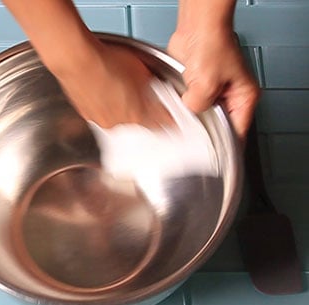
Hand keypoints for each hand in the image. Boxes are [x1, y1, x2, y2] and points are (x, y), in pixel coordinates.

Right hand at [49, 35, 173, 129]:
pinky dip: (104, 104)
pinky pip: (100, 112)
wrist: (76, 60)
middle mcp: (119, 123)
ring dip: (121, 107)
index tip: (173, 119)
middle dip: (143, 111)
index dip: (169, 119)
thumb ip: (151, 85)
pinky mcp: (85, 113)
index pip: (162, 124)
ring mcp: (100, 119)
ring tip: (118, 88)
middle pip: (138, 122)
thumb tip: (154, 89)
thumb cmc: (106, 61)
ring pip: (117, 117)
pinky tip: (103, 87)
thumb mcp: (141, 69)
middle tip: (142, 96)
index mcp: (138, 115)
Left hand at [167, 28, 259, 142]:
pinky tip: (177, 101)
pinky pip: (189, 103)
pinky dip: (182, 103)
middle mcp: (230, 96)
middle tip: (190, 135)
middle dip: (202, 128)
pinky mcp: (197, 86)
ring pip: (200, 114)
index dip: (225, 147)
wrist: (197, 27)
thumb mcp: (206, 83)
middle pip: (217, 125)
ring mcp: (213, 91)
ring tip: (183, 112)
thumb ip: (197, 105)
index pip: (237, 132)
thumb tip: (188, 112)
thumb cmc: (212, 45)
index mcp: (244, 97)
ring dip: (190, 114)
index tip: (213, 160)